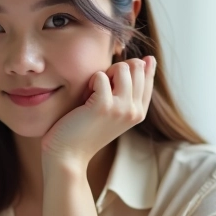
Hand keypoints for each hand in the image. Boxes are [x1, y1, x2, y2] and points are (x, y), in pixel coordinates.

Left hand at [41, 56, 156, 168]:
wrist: (67, 156)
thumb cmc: (84, 130)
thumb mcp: (113, 110)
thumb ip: (127, 91)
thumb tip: (143, 60)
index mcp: (140, 113)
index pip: (148, 76)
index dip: (132, 67)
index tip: (113, 78)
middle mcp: (135, 111)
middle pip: (137, 67)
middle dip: (117, 68)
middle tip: (100, 85)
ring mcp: (121, 109)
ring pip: (123, 68)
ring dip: (105, 72)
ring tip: (93, 90)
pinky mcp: (103, 106)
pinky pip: (101, 75)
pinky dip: (91, 79)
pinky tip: (85, 95)